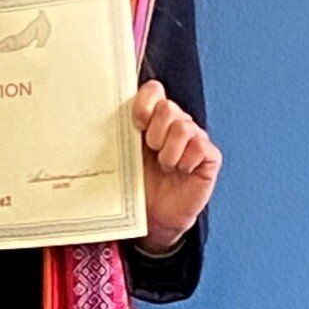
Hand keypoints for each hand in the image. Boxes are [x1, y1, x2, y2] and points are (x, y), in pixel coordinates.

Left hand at [131, 80, 219, 251]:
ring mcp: (195, 138)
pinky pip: (199, 146)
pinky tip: (181, 172)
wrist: (154, 217)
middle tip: (151, 152)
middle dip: (155, 133)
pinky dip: (186, 162)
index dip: (145, 103)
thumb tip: (98, 112)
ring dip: (169, 152)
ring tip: (165, 167)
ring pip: (184, 127)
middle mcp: (176, 125)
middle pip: (168, 107)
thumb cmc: (138, 186)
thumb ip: (119, 132)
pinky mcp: (209, 156)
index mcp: (153, 120)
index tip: (137, 124)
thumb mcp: (124, 156)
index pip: (154, 90)